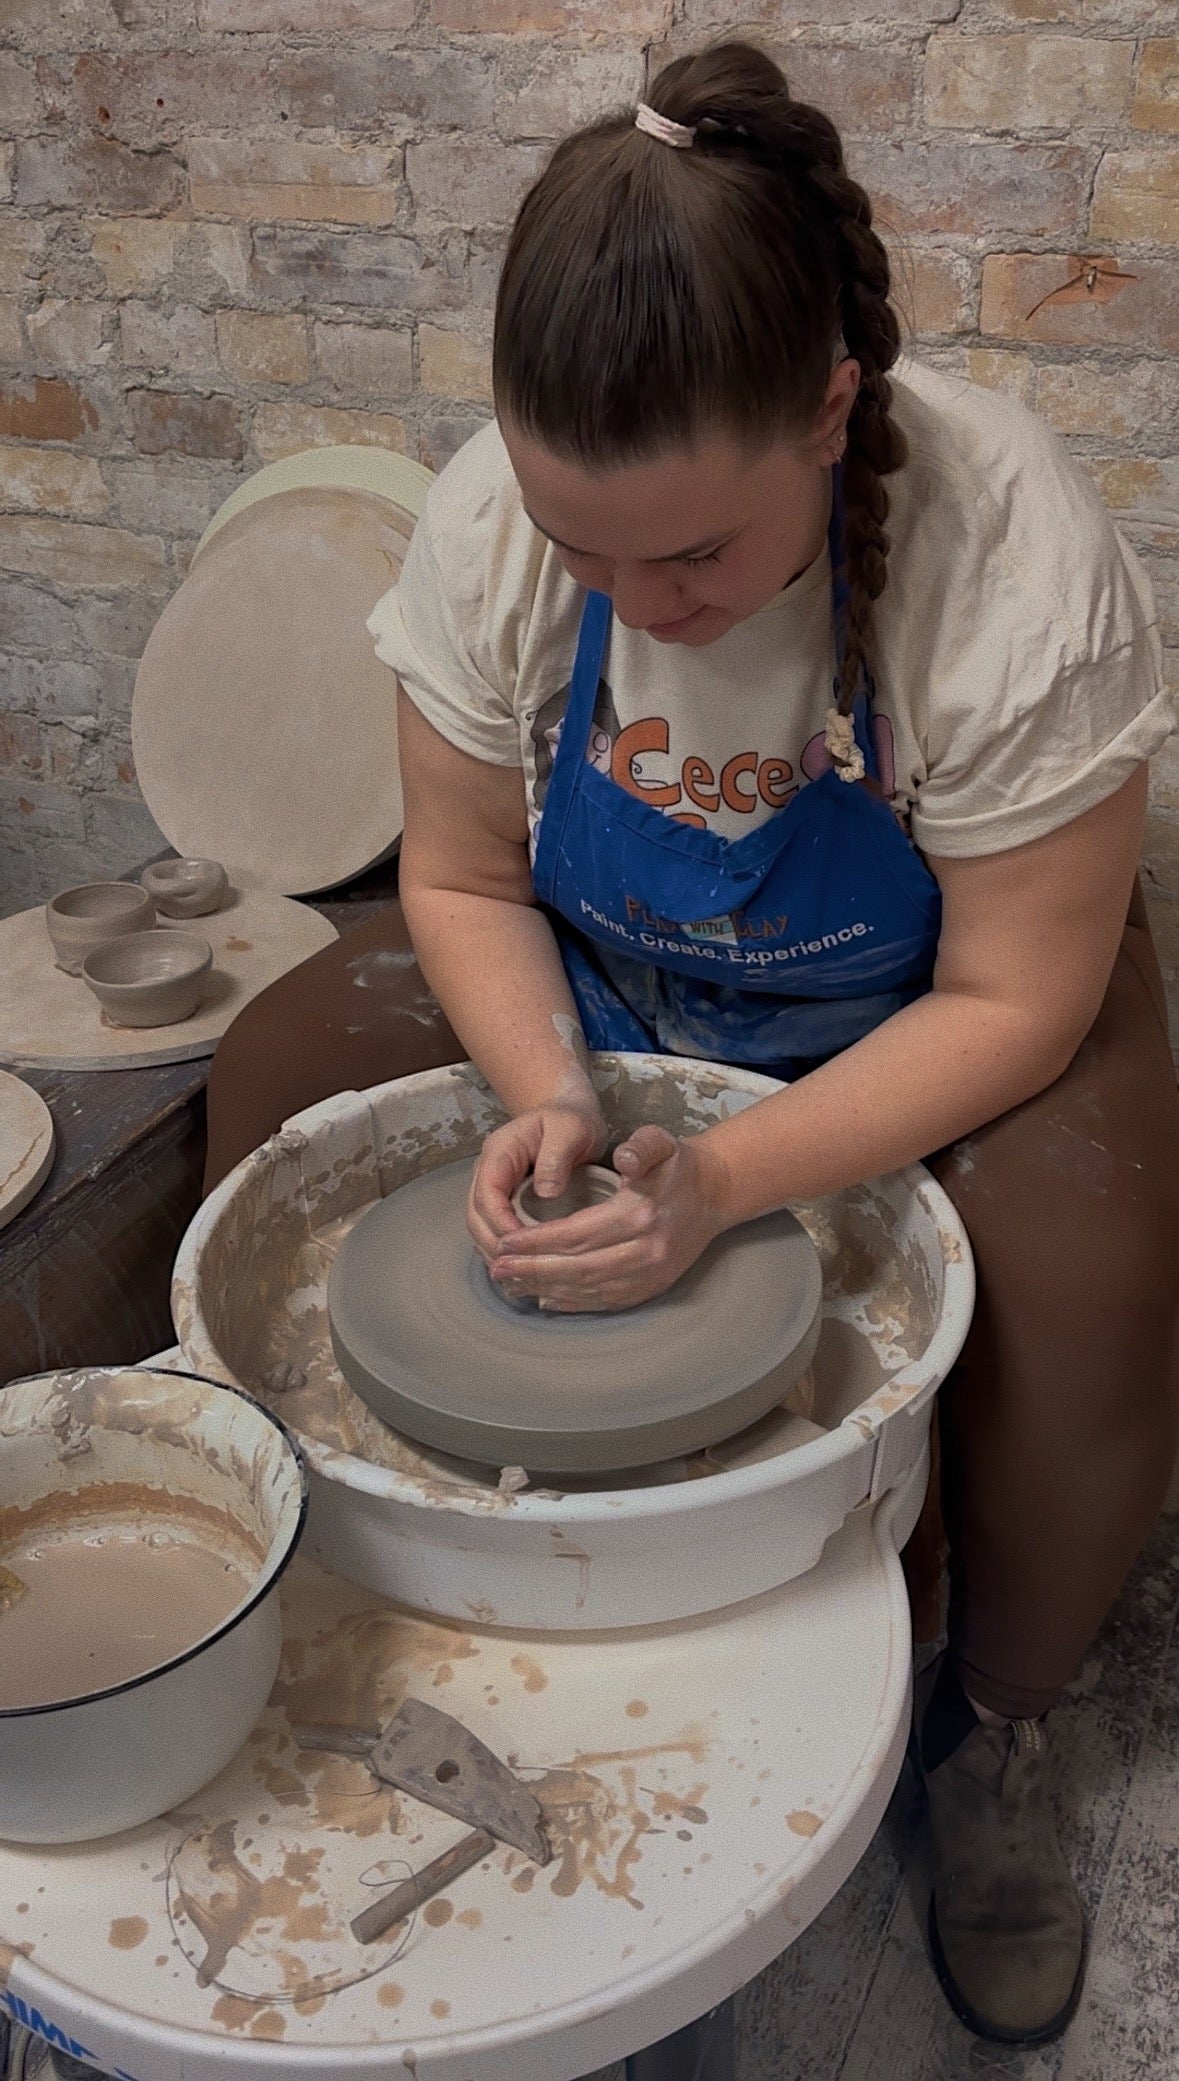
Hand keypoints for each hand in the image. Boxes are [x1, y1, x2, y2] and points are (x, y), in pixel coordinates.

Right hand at [467, 1101, 609, 1261]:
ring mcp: (494, 1188)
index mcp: (499, 1153)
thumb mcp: (570, 1129)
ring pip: (480, 1227)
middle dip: (493, 1245)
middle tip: (520, 1270)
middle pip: (475, 1217)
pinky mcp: (504, 1201)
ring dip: (494, 1252)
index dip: (501, 1224)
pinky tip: (521, 1268)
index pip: (487, 1196)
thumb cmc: (571, 1120)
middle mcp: (488, 1173)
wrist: (569, 1113)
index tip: (524, 1246)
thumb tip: (546, 1192)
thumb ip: (556, 1156)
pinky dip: (503, 1250)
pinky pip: (494, 1229)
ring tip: (518, 1276)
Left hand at [486, 1126, 730, 1313]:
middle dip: (533, 1268)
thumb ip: (641, 1146)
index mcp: (640, 1215)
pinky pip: (606, 1301)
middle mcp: (645, 1251)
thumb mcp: (662, 1143)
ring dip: (546, 1287)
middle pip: (578, 1267)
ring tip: (511, 1283)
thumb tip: (622, 1159)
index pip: (578, 1234)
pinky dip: (573, 1302)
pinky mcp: (651, 1288)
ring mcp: (649, 1275)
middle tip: (496, 1267)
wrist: (715, 1193)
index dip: (539, 1240)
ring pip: (588, 1288)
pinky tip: (545, 1297)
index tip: (507, 1239)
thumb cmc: (678, 1166)